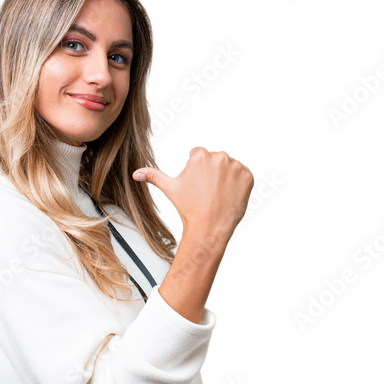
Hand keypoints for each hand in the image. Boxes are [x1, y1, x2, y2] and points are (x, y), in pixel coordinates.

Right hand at [133, 147, 253, 243]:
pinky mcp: (247, 177)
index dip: (197, 172)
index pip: (200, 155)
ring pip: (230, 168)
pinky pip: (244, 176)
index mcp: (200, 155)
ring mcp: (235, 167)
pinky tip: (229, 195)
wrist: (208, 228)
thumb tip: (136, 173)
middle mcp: (219, 157)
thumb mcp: (170, 189)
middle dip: (212, 173)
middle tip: (207, 192)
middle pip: (216, 160)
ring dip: (226, 178)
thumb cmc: (189, 209)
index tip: (197, 186)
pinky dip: (239, 185)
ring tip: (218, 195)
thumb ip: (153, 176)